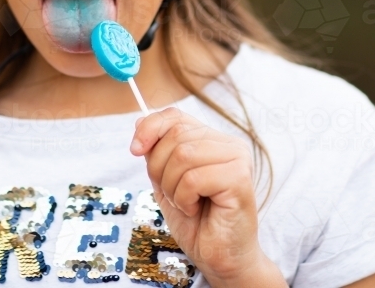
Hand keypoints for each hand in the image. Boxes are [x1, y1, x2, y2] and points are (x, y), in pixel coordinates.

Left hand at [130, 108, 286, 286]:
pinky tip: (195, 209)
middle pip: (176, 135)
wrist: (219, 258)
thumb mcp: (166, 180)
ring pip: (183, 155)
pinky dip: (184, 198)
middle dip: (160, 169)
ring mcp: (238, 159)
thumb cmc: (196, 222)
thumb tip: (139, 122)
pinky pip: (193, 178)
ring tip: (185, 203)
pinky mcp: (239, 179)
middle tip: (172, 194)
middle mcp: (230, 144)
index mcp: (214, 140)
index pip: (176, 116)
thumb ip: (158, 151)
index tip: (135, 150)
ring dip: (172, 186)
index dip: (150, 128)